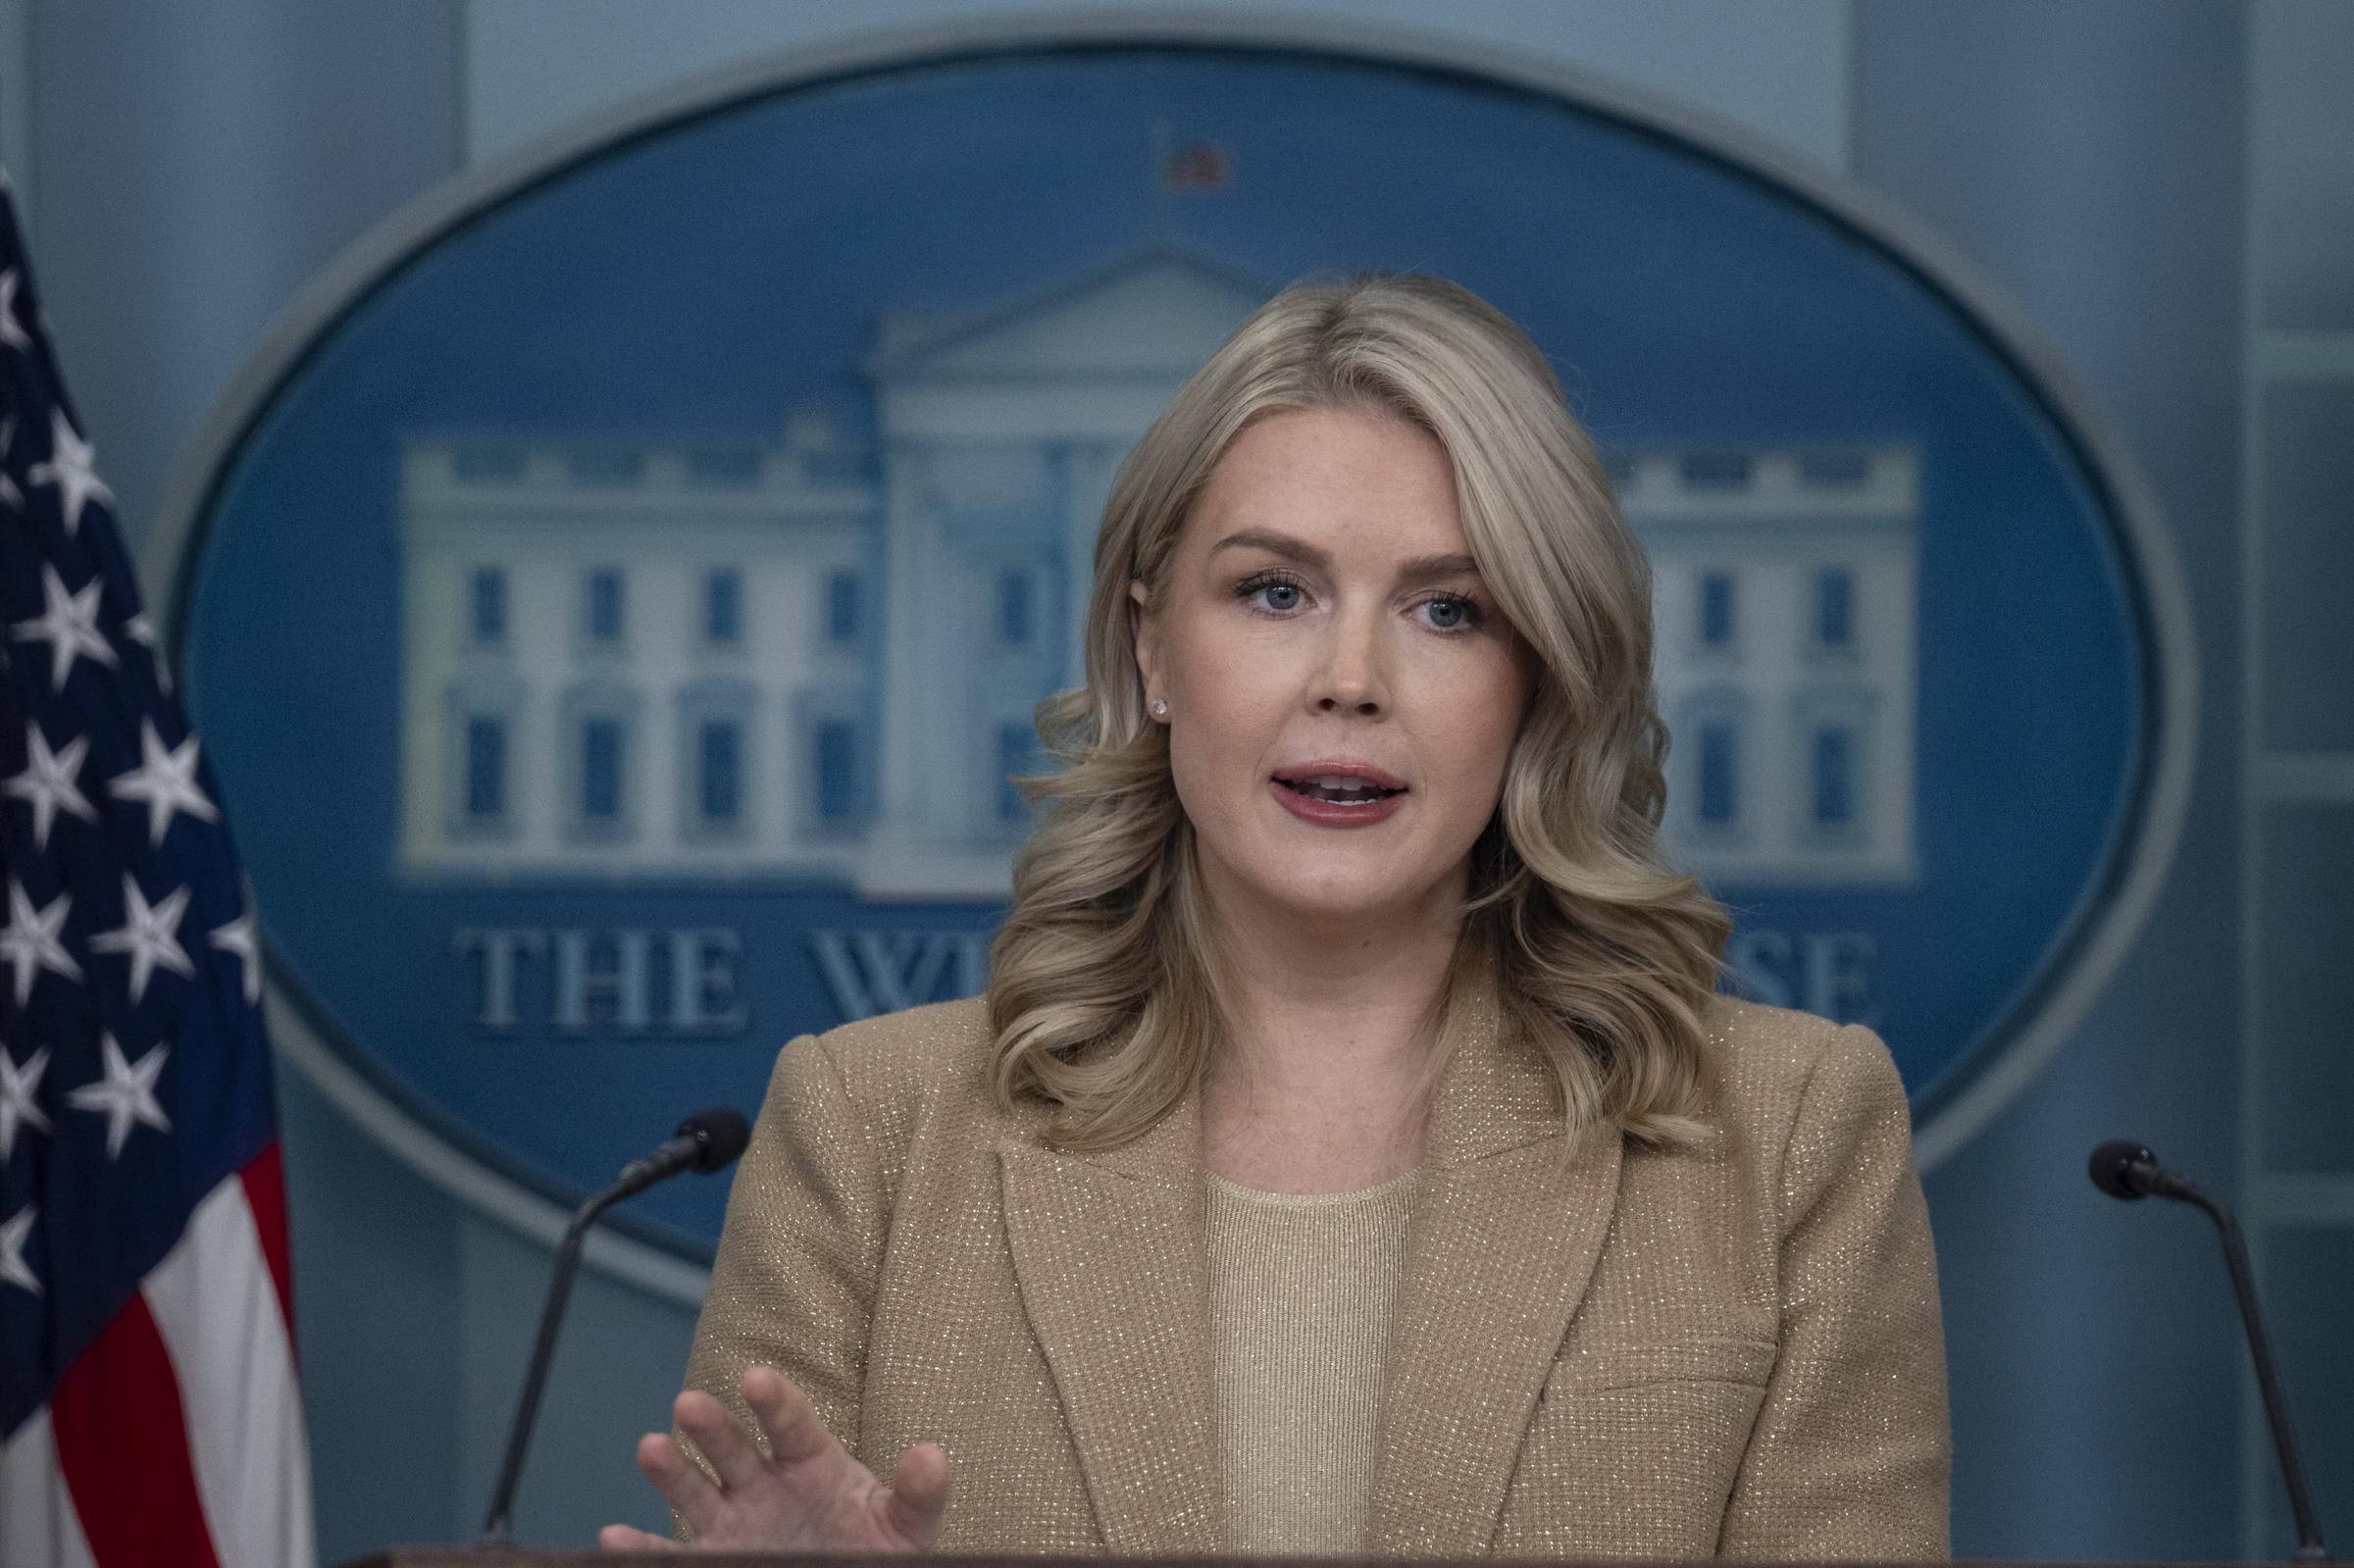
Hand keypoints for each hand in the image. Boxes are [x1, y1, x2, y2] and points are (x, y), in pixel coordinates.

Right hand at [598, 1365, 951, 1552]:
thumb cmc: (873, 1550)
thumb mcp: (905, 1529)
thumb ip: (918, 1495)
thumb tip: (933, 1457)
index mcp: (811, 1462)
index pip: (792, 1424)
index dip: (775, 1401)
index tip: (759, 1378)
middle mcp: (763, 1484)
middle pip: (734, 1447)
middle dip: (713, 1425)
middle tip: (690, 1402)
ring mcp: (733, 1522)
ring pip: (695, 1490)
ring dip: (671, 1469)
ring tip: (649, 1447)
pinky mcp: (711, 1557)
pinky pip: (670, 1553)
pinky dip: (639, 1547)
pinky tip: (614, 1534)